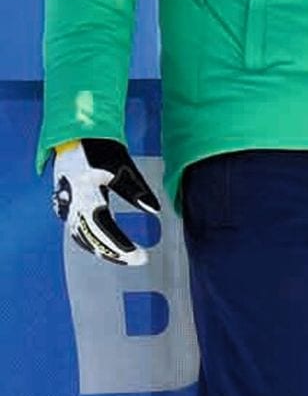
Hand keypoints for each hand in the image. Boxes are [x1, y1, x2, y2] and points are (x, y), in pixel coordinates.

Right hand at [51, 139, 161, 266]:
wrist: (74, 135)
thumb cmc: (98, 148)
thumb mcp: (121, 167)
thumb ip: (136, 190)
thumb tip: (155, 210)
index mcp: (84, 195)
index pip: (103, 229)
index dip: (121, 246)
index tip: (140, 256)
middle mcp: (70, 205)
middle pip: (91, 239)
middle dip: (115, 252)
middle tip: (139, 260)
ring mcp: (64, 206)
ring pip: (82, 237)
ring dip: (103, 249)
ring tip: (126, 257)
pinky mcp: (65, 205)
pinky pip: (77, 230)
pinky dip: (93, 240)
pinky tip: (108, 244)